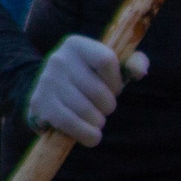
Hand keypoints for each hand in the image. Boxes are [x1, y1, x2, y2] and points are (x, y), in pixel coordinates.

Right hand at [27, 37, 147, 147]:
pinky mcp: (39, 103)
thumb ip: (133, 63)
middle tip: (105, 108)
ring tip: (98, 119)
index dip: (116, 81)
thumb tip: (140, 71)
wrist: (53, 90)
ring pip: (85, 110)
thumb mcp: (111, 65)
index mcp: (77, 44)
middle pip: (97, 90)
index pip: (106, 60)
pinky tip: (92, 136)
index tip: (115, 89)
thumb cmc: (91, 77)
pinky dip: (86, 134)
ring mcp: (46, 81)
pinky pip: (69, 123)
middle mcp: (58, 59)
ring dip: (98, 121)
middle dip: (108, 105)